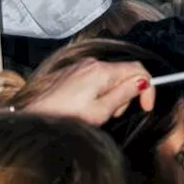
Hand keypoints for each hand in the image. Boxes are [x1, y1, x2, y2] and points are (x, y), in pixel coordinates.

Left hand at [22, 59, 155, 125]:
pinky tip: (90, 106)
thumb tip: (143, 82)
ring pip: (112, 76)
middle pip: (125, 73)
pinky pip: (98, 77)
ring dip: (114, 94)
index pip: (138, 70)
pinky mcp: (73, 72)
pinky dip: (102, 91)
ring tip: (100, 112)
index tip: (147, 106)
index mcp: (102, 71)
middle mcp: (93, 63)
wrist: (34, 120)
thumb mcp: (101, 111)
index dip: (148, 88)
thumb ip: (124, 94)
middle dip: (127, 93)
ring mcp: (81, 66)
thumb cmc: (66, 119)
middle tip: (115, 114)